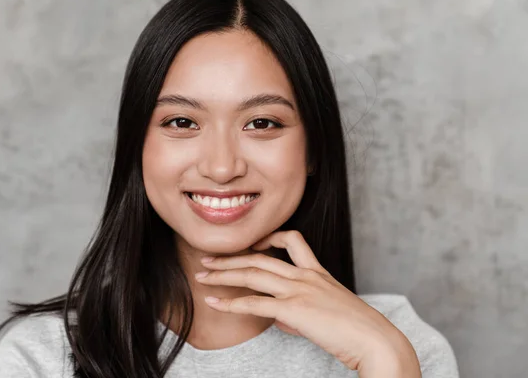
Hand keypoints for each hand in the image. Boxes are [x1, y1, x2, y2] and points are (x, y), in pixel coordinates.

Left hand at [195, 230, 420, 376]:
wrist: (375, 340)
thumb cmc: (356, 329)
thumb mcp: (327, 312)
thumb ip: (299, 311)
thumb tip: (277, 318)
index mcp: (317, 271)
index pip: (293, 240)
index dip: (269, 237)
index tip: (251, 243)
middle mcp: (305, 275)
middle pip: (260, 257)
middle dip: (231, 257)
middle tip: (208, 260)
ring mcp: (298, 289)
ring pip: (252, 274)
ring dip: (223, 274)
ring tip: (203, 275)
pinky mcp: (293, 308)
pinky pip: (254, 303)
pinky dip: (230, 303)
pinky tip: (214, 302)